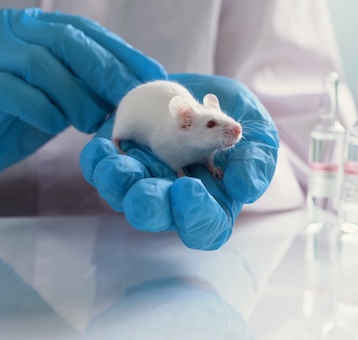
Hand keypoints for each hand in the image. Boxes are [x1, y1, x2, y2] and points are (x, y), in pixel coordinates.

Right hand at [0, 8, 165, 196]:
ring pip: (39, 63)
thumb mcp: (65, 98)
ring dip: (74, 96)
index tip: (153, 76)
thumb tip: (142, 87)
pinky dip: (39, 109)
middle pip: (65, 41)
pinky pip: (8, 90)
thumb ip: (92, 86)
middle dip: (104, 71)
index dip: (122, 52)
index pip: (86, 31)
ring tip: (91, 122)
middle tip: (126, 101)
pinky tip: (52, 124)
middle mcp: (7, 29)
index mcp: (34, 25)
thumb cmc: (20, 118)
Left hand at [80, 74, 277, 249]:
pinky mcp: (120, 162)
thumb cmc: (235, 124)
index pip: (205, 228)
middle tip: (144, 192)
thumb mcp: (259, 137)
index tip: (187, 188)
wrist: (199, 93)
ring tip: (117, 164)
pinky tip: (102, 146)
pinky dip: (98, 161)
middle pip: (158, 217)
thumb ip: (255, 163)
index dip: (195, 217)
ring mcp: (144, 181)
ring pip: (123, 197)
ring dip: (117, 184)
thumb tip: (243, 189)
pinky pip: (101, 170)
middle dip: (148, 206)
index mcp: (211, 204)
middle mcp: (173, 199)